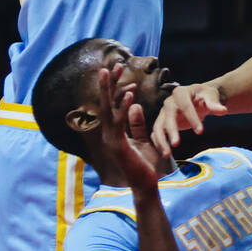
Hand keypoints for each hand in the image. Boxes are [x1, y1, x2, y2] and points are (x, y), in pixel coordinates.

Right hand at [97, 66, 158, 193]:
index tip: (119, 72)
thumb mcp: (143, 140)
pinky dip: (125, 107)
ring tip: (113, 71)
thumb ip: (137, 124)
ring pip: (108, 109)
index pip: (111, 106)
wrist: (145, 186)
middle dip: (108, 83)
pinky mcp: (119, 145)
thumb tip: (134, 105)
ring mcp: (111, 140)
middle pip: (106, 103)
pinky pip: (120, 123)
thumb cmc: (145, 165)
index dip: (114, 88)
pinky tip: (131, 94)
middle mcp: (108, 134)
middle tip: (110, 64)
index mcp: (114, 132)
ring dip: (111, 89)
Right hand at [151, 82, 225, 153]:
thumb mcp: (211, 97)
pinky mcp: (162, 123)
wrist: (198, 98)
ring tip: (167, 154)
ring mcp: (164, 113)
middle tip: (176, 144)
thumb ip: (215, 104)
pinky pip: (157, 133)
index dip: (192, 118)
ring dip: (161, 140)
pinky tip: (165, 154)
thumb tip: (223, 110)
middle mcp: (169, 102)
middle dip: (171, 130)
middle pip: (168, 116)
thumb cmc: (205, 96)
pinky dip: (159, 143)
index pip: (185, 105)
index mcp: (181, 93)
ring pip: (158, 126)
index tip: (200, 132)